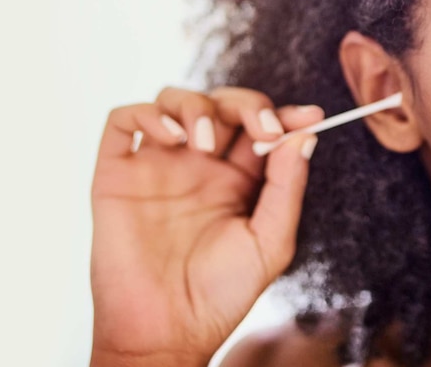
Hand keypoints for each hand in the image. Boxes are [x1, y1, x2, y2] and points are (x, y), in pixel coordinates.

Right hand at [89, 87, 323, 365]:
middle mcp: (199, 165)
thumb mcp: (270, 241)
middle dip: (248, 105)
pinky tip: (172, 138)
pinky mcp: (118, 173)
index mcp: (238, 179)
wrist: (166, 331)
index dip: (286, 115)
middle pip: (223, 104)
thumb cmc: (221, 294)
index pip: (262, 128)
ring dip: (197, 106)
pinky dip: (147, 114)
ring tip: (205, 144)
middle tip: (263, 129)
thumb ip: (287, 186)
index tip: (312, 116)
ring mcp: (158, 165)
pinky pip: (124, 120)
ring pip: (174, 100)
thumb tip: (304, 135)